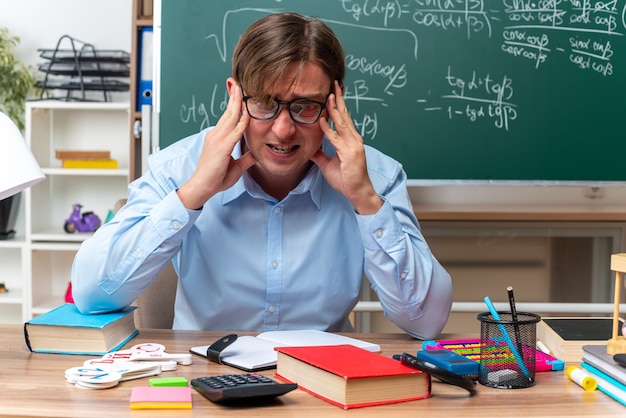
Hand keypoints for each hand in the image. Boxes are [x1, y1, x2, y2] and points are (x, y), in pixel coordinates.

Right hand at [177, 79, 256, 209]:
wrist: (202, 188)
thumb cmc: (215, 179)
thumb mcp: (236, 168)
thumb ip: (245, 160)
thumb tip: (255, 155)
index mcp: (218, 138)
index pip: (227, 117)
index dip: (233, 104)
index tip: (238, 92)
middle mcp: (216, 135)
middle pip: (228, 112)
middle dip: (234, 96)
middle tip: (238, 82)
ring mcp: (217, 140)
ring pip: (230, 117)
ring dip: (237, 102)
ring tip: (241, 88)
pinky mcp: (221, 148)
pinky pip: (235, 132)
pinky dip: (242, 122)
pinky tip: (247, 113)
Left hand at [311, 81, 382, 214]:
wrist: (358, 192)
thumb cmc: (346, 179)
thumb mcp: (328, 164)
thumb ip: (319, 155)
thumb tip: (308, 148)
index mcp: (350, 139)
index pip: (343, 118)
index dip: (337, 104)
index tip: (332, 92)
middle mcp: (353, 139)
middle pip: (344, 115)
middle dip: (338, 98)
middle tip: (334, 83)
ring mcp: (353, 145)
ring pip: (342, 123)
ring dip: (334, 109)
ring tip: (329, 95)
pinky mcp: (350, 153)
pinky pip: (336, 139)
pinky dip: (328, 129)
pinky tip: (321, 120)